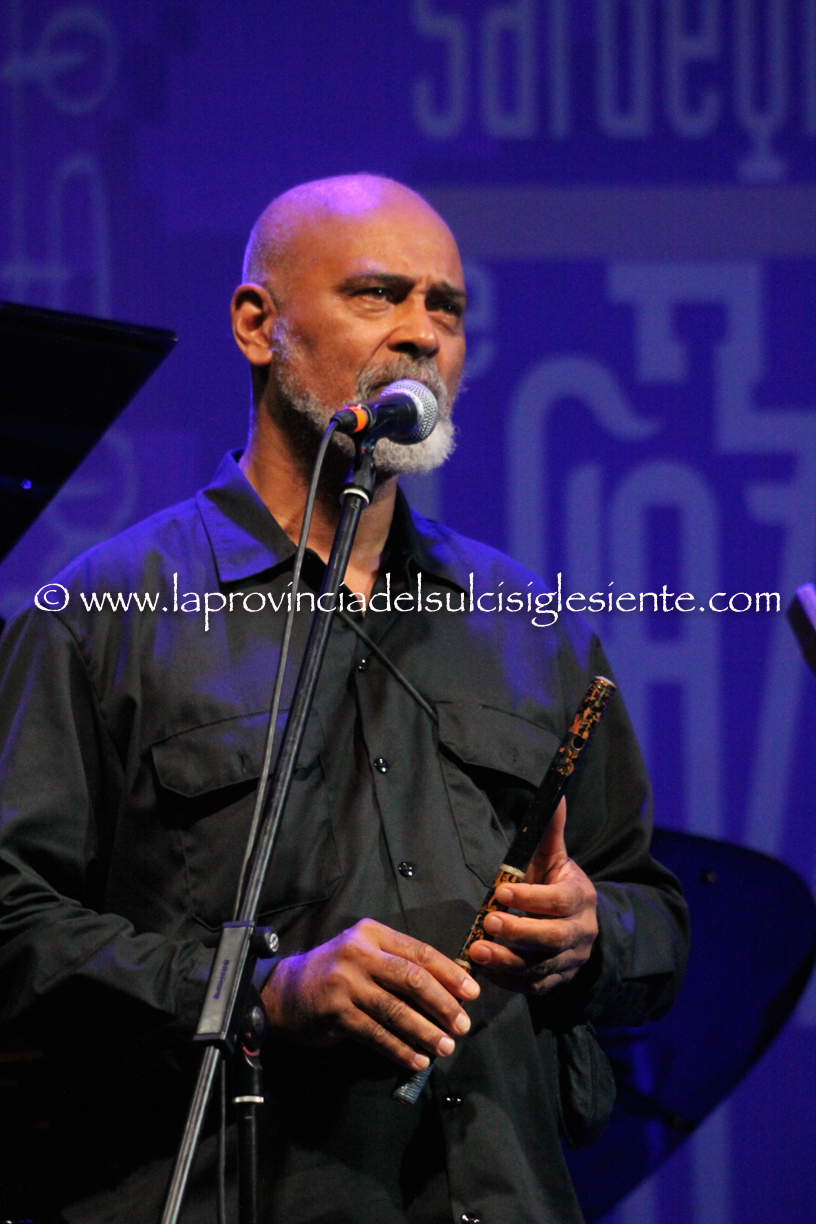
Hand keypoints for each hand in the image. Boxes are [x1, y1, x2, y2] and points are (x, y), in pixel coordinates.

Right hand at [260, 918, 479, 1070]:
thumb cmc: (335, 973)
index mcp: (372, 934)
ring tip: (444, 1047)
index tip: (471, 993)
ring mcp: (345, 983)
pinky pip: (376, 1034)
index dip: (449, 973)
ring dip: (424, 1031)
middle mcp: (359, 954)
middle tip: (462, 1024)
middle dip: (442, 1004)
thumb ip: (397, 963)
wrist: (284, 991)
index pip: (419, 952)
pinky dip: (399, 1049)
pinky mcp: (336, 1012)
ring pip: (396, 1010)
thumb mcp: (364, 954)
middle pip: (412, 979)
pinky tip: (416, 1059)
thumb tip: (447, 988)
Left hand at [467, 799, 597, 994]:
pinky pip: (533, 987)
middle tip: (488, 924)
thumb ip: (550, 830)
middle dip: (519, 933)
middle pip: (553, 938)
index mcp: (581, 898)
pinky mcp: (556, 982)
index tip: (500, 893)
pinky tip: (484, 970)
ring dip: (507, 962)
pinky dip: (508, 981)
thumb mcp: (554, 857)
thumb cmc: (556, 884)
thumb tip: (556, 793)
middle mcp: (581, 933)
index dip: (532, 898)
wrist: (579, 925)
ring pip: (541, 967)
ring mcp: (570, 961)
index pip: (560, 901)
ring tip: (476, 951)